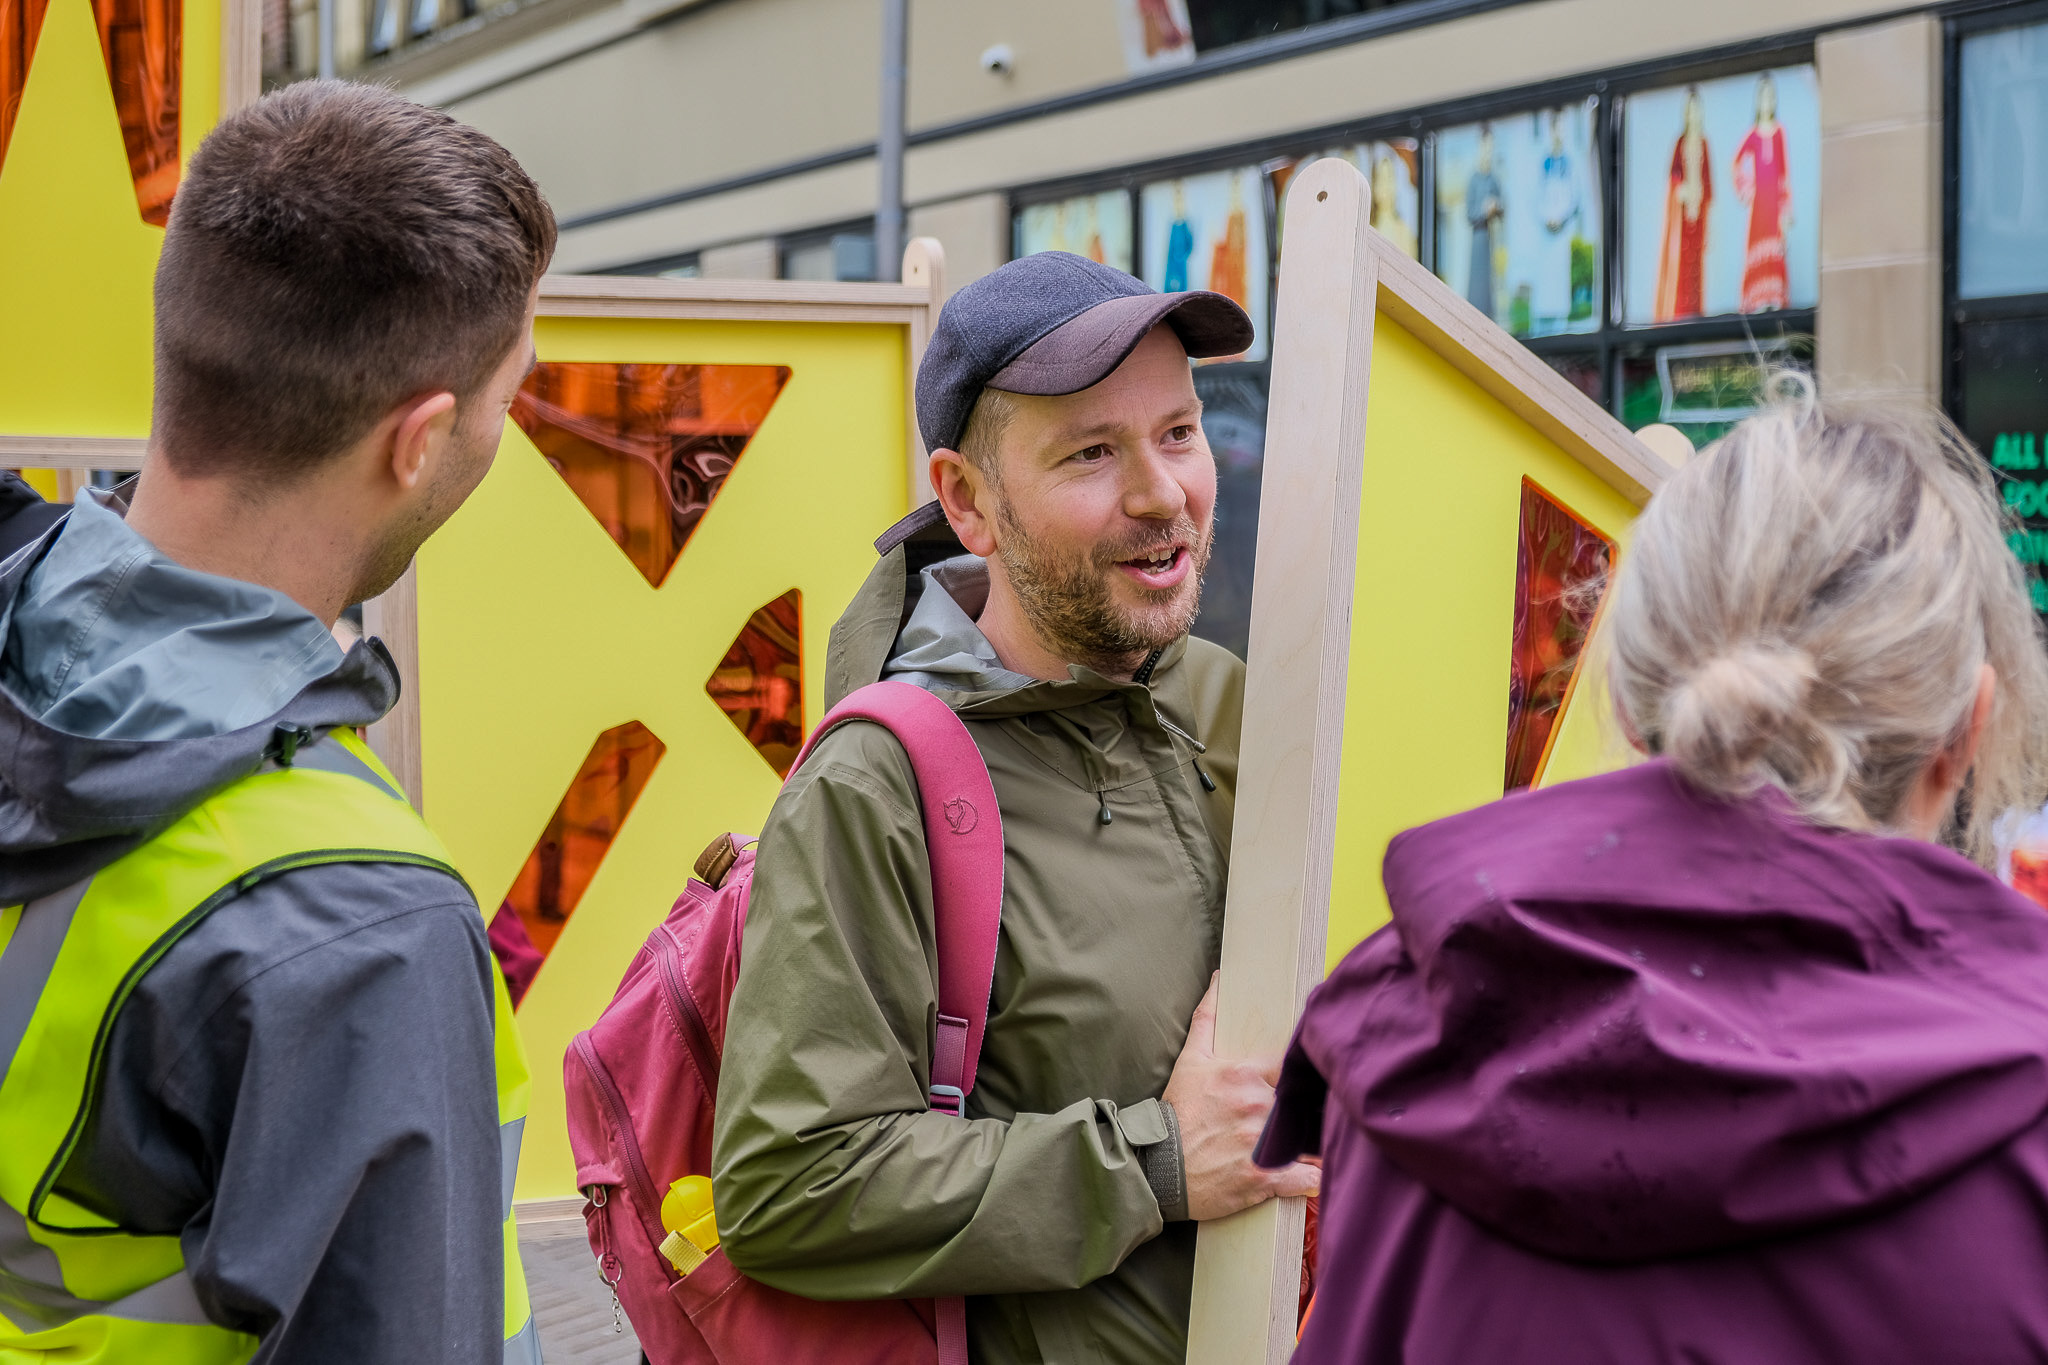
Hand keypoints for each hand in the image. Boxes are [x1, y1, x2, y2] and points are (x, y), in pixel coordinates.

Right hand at [1163, 973, 1320, 1221]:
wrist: (1158, 1168)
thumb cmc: (1177, 1114)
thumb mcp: (1190, 1061)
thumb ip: (1208, 1019)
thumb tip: (1219, 980)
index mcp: (1243, 1075)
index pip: (1292, 1067)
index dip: (1302, 1075)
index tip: (1308, 1080)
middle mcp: (1256, 1106)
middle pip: (1302, 1102)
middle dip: (1305, 1108)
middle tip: (1312, 1113)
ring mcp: (1262, 1143)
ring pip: (1307, 1139)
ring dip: (1312, 1141)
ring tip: (1313, 1144)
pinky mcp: (1264, 1177)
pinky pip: (1305, 1178)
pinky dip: (1313, 1179)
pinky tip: (1316, 1175)